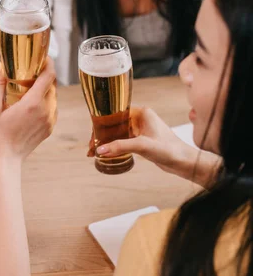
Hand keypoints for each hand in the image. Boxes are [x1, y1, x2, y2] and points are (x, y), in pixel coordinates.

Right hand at [0, 57, 56, 172]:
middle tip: (31, 67)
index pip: (49, 76)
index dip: (48, 63)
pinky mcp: (50, 128)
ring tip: (31, 83)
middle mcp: (46, 111)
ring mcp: (50, 121)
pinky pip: (52, 108)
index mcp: (33, 103)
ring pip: (54, 96)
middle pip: (53, 84)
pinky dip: (45, 100)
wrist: (4, 160)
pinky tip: (32, 101)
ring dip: (46, 87)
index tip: (42, 56)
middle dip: (45, 73)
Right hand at [90, 107, 220, 187]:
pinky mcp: (140, 140)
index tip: (93, 135)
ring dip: (106, 141)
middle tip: (91, 147)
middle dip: (101, 135)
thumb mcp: (143, 146)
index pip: (114, 114)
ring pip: (116, 133)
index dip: (101, 124)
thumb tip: (100, 150)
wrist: (184, 162)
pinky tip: (105, 153)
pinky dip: (113, 146)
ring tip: (94, 151)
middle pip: (113, 124)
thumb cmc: (170, 150)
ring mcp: (140, 129)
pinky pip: (122, 140)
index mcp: (141, 112)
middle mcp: (140, 118)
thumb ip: (121, 146)